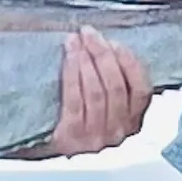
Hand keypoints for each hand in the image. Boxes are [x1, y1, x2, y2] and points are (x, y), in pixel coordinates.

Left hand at [44, 29, 155, 155]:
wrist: (40, 146)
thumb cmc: (73, 120)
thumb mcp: (104, 106)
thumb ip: (115, 83)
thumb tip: (108, 45)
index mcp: (132, 122)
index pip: (141, 89)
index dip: (129, 62)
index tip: (113, 42)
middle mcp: (118, 133)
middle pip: (116, 86)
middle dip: (103, 54)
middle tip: (89, 34)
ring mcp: (95, 138)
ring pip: (96, 91)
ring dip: (86, 61)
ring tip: (76, 42)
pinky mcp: (71, 138)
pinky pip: (75, 99)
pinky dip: (73, 74)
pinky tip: (69, 58)